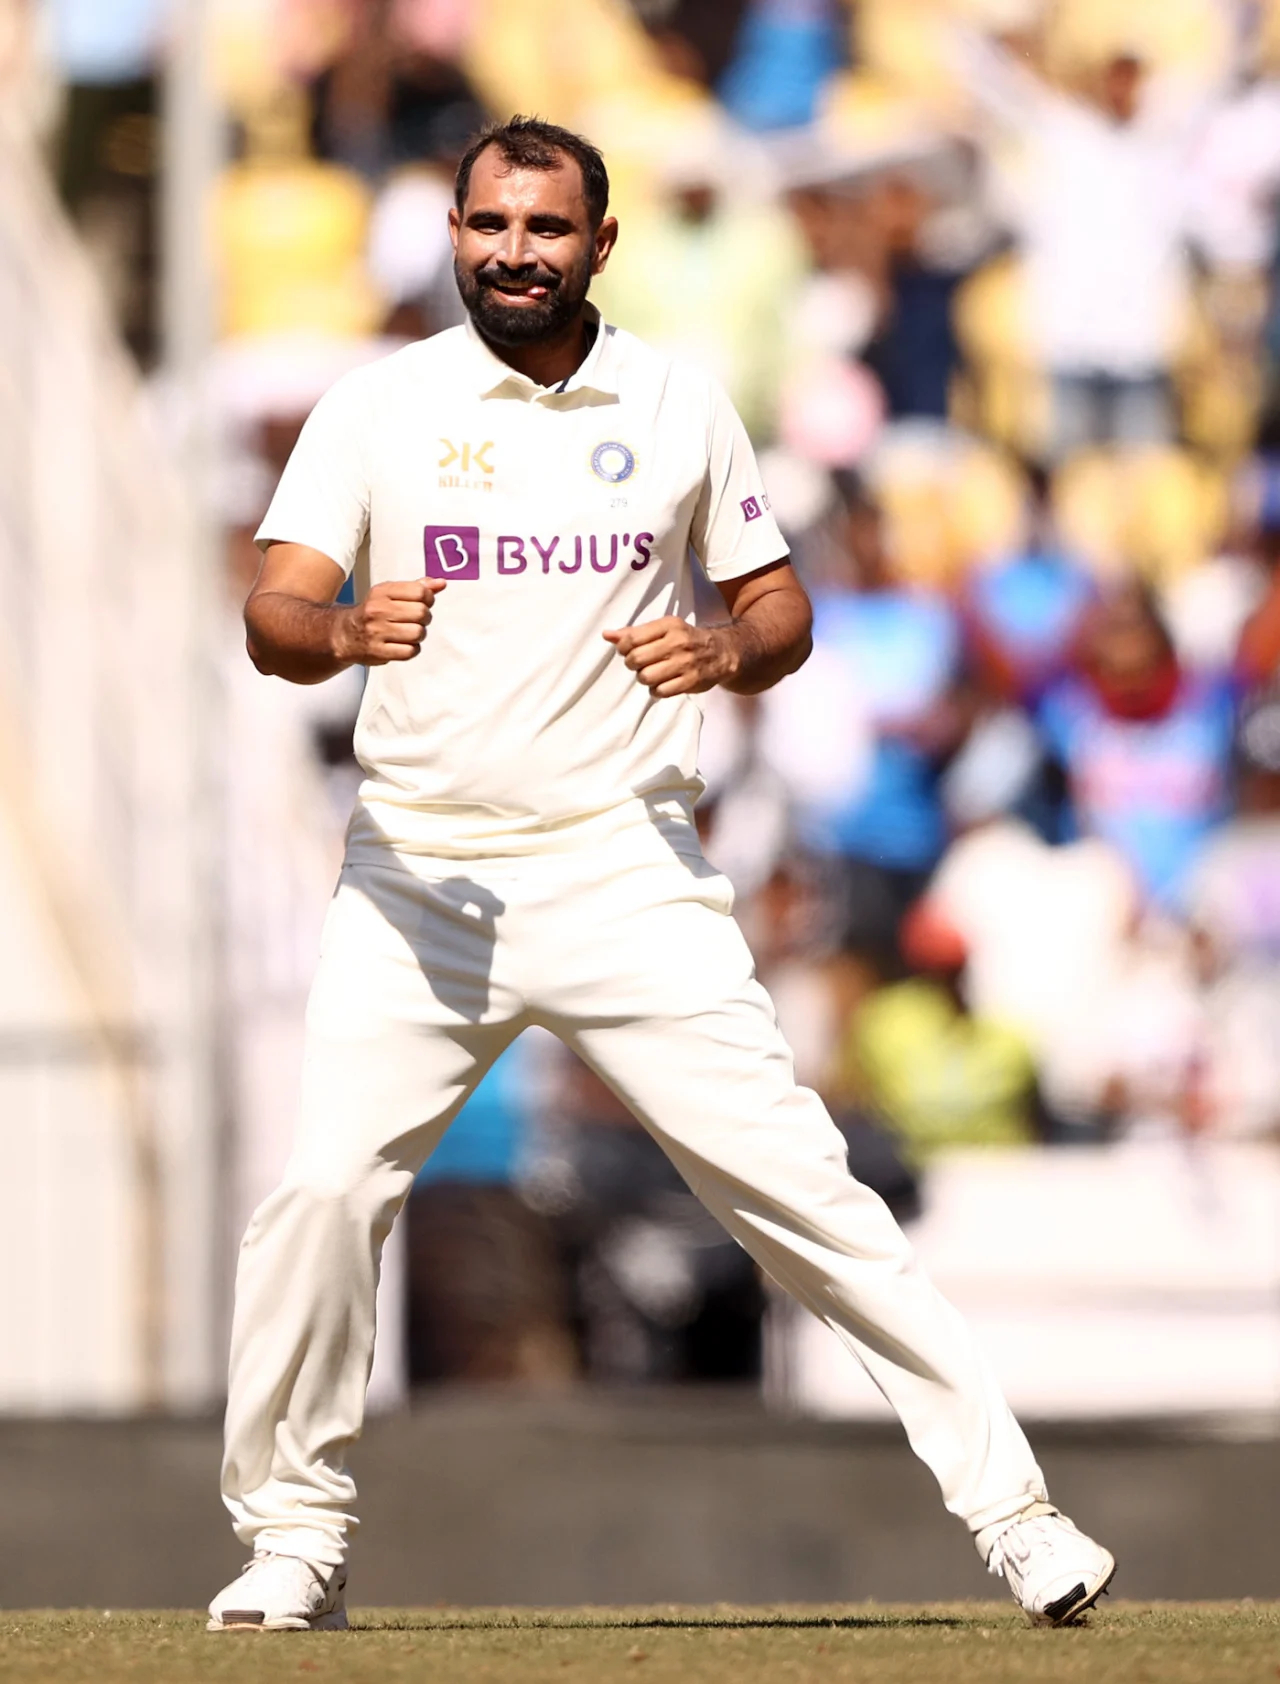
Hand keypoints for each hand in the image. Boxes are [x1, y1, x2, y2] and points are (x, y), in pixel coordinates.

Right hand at [333, 578, 444, 665]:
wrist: (346, 634)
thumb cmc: (373, 613)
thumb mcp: (391, 594)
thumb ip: (417, 587)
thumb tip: (441, 583)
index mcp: (383, 592)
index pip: (420, 592)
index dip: (428, 599)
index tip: (424, 603)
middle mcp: (378, 610)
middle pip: (421, 613)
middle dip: (424, 618)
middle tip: (416, 620)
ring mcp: (377, 631)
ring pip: (418, 633)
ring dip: (419, 635)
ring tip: (410, 633)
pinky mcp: (378, 651)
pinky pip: (410, 651)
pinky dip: (412, 649)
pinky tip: (405, 644)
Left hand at [603, 616, 736, 696]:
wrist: (721, 652)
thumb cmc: (684, 640)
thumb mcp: (663, 629)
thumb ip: (634, 632)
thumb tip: (606, 635)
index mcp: (668, 625)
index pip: (632, 639)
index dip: (623, 648)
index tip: (627, 651)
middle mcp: (677, 642)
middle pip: (636, 659)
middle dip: (632, 664)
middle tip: (639, 664)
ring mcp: (685, 663)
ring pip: (646, 677)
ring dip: (644, 678)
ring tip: (651, 674)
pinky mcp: (691, 681)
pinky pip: (661, 691)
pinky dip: (656, 690)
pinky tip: (661, 684)